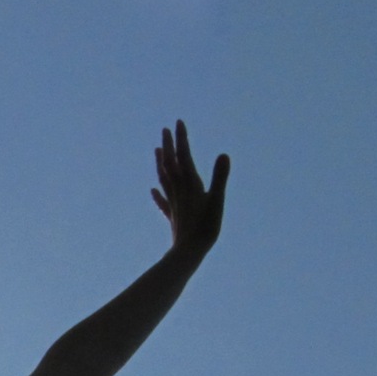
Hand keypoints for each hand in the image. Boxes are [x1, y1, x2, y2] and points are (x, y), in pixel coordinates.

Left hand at [152, 121, 229, 260]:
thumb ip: (220, 178)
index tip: (177, 122)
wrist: (188, 252)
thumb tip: (223, 155)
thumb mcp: (217, 201)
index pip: (184, 156)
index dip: (181, 138)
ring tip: (157, 151)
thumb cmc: (205, 228)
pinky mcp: (173, 216)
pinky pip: (163, 201)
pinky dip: (158, 193)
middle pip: (170, 164)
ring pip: (164, 178)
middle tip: (165, 130)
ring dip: (160, 163)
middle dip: (168, 146)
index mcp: (190, 184)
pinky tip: (153, 190)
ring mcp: (174, 203)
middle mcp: (179, 190)